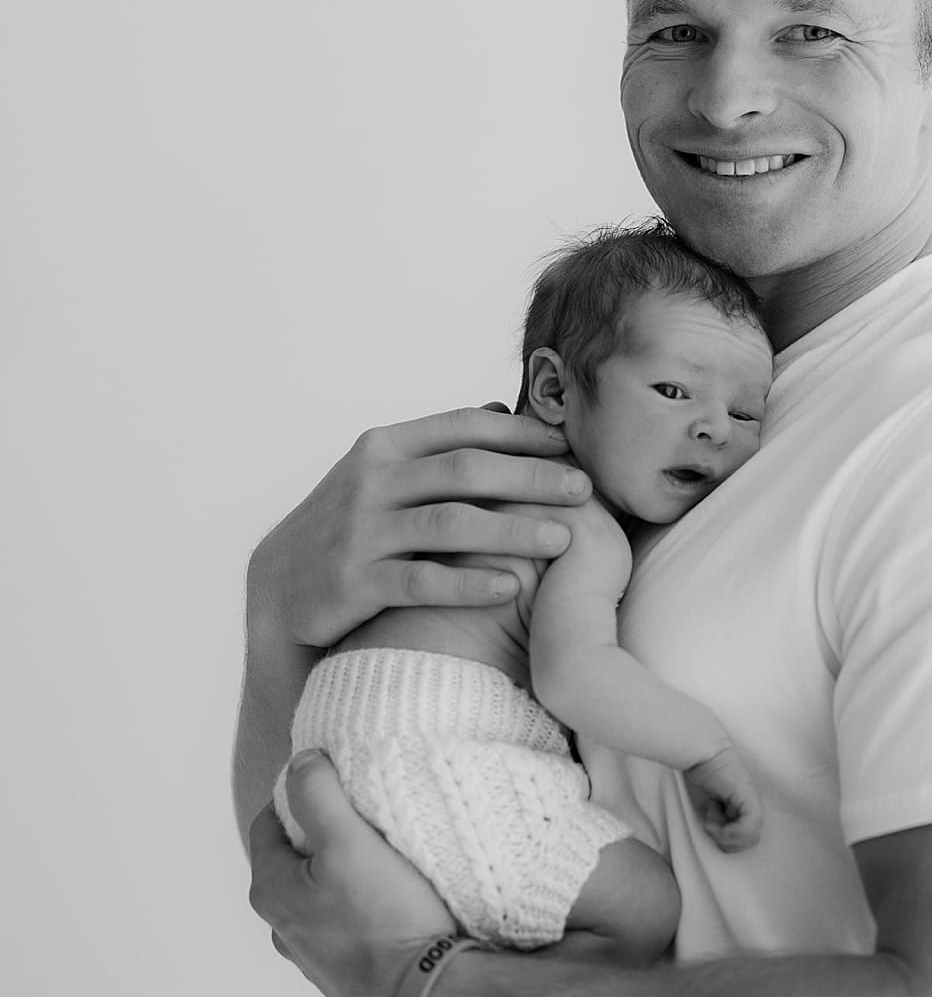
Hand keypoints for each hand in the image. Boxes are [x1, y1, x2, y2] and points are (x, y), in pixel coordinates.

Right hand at [248, 406, 592, 649]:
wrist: (280, 586)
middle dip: (531, 478)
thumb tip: (503, 409)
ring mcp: (361, 532)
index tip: (570, 446)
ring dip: (513, 530)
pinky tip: (510, 587)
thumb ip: (441, 446)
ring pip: (449, 524)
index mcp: (385, 447)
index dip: (521, 434)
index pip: (463, 427)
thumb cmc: (352, 526)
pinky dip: (469, 584)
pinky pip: (422, 581)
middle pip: (466, 470)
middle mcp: (372, 481)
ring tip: (564, 539)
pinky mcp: (354, 583)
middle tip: (585, 488)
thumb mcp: (385, 475)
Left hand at [248, 750, 455, 996]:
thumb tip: (300, 763)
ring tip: (383, 855)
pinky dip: (359, 904)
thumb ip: (318, 795)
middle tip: (362, 812)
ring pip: (318, 894)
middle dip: (321, 831)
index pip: (267, 823)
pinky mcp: (344, 974)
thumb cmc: (387, 920)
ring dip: (341, 871)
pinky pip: (344, 923)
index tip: (333, 780)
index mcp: (271, 891)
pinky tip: (392, 900)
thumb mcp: (349, 841)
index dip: (297, 794)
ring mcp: (312, 956)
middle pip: (294, 859)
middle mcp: (282, 927)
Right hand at [682, 746, 762, 851]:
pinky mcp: (749, 797)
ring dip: (726, 836)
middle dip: (728, 842)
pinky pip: (749, 826)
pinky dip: (730, 831)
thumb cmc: (700, 774)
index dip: (728, 842)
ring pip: (751, 837)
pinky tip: (714, 817)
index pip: (746, 840)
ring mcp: (753, 801)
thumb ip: (720, 822)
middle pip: (750, 842)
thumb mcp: (709, 806)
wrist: (701, 752)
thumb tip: (725, 840)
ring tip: (711, 819)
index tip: (710, 827)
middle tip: (710, 825)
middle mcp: (753, 806)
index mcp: (745, 808)